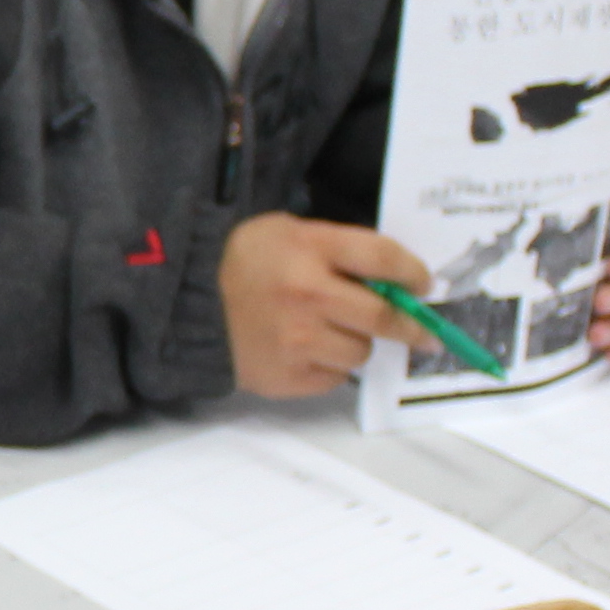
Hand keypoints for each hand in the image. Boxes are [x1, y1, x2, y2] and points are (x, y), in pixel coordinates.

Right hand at [215, 210, 430, 401]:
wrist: (185, 303)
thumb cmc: (242, 261)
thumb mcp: (289, 232)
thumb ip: (339, 250)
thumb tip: (392, 281)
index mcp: (309, 249)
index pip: (383, 259)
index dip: (413, 273)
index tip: (423, 285)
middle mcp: (308, 295)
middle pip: (384, 317)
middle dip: (412, 327)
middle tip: (424, 333)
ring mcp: (297, 340)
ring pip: (360, 353)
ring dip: (356, 343)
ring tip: (331, 332)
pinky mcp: (287, 376)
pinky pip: (333, 377)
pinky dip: (328, 365)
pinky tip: (305, 349)